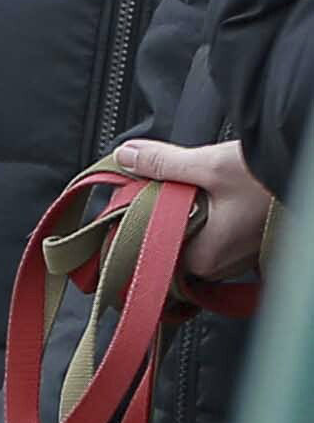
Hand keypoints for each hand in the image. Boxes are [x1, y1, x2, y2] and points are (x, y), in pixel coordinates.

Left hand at [102, 134, 279, 283]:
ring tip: (194, 190)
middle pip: (174, 245)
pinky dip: (210, 216)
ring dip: (189, 216)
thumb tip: (127, 156)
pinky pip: (219, 234)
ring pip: (197, 239)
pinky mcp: (252, 243)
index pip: (153, 253)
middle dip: (164, 218)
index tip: (135, 204)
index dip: (141, 227)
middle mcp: (222, 266)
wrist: (311, 172)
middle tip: (164, 190)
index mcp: (206, 258)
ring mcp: (240, 257)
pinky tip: (214, 196)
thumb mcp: (211, 165)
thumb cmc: (273, 178)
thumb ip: (164, 163)